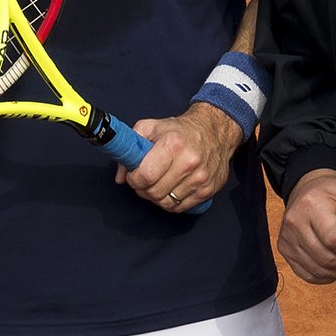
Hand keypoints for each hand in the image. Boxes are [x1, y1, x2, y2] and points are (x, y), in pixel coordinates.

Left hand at [118, 103, 238, 210]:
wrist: (215, 131)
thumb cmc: (180, 130)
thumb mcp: (151, 127)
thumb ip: (130, 149)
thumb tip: (120, 177)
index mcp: (173, 144)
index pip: (146, 176)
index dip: (134, 180)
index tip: (134, 175)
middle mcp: (189, 162)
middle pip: (155, 192)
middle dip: (143, 190)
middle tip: (144, 181)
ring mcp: (200, 178)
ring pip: (167, 203)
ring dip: (156, 198)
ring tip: (157, 184)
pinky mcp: (208, 189)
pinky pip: (181, 208)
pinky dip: (171, 203)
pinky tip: (170, 190)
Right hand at [277, 170, 335, 284]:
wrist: (308, 188)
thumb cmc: (334, 193)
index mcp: (313, 203)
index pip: (333, 238)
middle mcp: (295, 220)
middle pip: (325, 257)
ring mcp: (286, 236)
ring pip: (316, 269)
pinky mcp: (284, 248)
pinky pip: (306, 274)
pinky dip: (324, 276)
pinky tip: (333, 266)